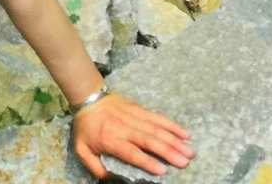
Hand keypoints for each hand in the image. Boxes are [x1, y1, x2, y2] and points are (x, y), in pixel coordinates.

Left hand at [73, 93, 191, 178]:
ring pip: (156, 128)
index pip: (132, 152)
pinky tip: (184, 132)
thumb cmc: (86, 126)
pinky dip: (171, 124)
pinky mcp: (139, 108)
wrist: (87, 95)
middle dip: (168, 151)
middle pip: (149, 140)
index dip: (147, 161)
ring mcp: (134, 116)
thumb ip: (95, 166)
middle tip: (184, 162)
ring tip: (189, 150)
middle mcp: (125, 128)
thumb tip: (109, 179)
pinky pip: (157, 117)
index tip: (162, 171)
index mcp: (112, 139)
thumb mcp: (82, 149)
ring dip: (174, 139)